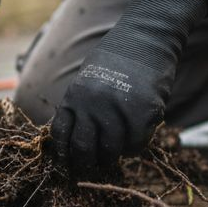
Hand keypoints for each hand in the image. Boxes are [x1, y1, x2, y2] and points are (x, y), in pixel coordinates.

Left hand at [51, 0, 207, 175]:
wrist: (146, 38)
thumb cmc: (116, 58)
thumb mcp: (87, 79)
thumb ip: (81, 105)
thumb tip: (74, 137)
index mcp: (75, 96)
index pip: (61, 135)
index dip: (64, 154)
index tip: (69, 163)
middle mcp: (93, 105)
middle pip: (84, 148)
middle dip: (86, 163)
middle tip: (92, 168)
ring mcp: (117, 110)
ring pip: (111, 151)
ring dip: (113, 156)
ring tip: (115, 153)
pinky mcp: (142, 113)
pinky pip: (136, 143)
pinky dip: (135, 146)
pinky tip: (135, 139)